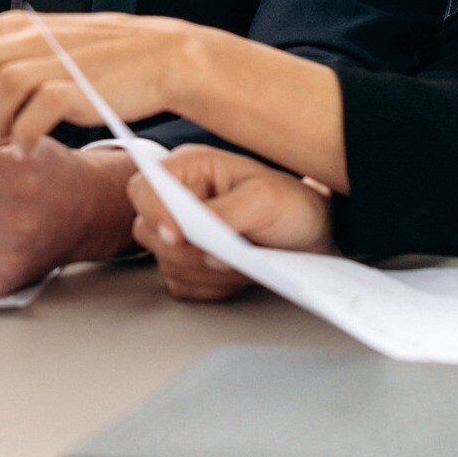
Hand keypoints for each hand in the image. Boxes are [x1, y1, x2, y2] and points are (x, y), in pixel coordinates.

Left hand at [0, 11, 211, 147]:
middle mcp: (30, 36)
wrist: (164, 57)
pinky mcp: (75, 88)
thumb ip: (6, 56)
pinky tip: (24, 152)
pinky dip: (22, 139)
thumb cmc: (102, 59)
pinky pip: (32, 117)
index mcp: (17, 25)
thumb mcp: (47, 44)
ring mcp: (53, 61)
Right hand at [129, 144, 336, 300]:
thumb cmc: (291, 204)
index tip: (178, 235)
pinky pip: (182, 284)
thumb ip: (227, 214)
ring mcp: (181, 233)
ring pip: (165, 262)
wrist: (312, 235)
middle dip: (188, 251)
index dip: (154, 212)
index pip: (145, 187)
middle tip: (227, 255)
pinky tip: (238, 274)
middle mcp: (178, 199)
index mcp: (190, 169)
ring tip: (244, 262)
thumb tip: (197, 240)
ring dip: (205, 272)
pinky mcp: (188, 264)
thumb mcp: (265, 199)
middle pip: (147, 231)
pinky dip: (210, 287)